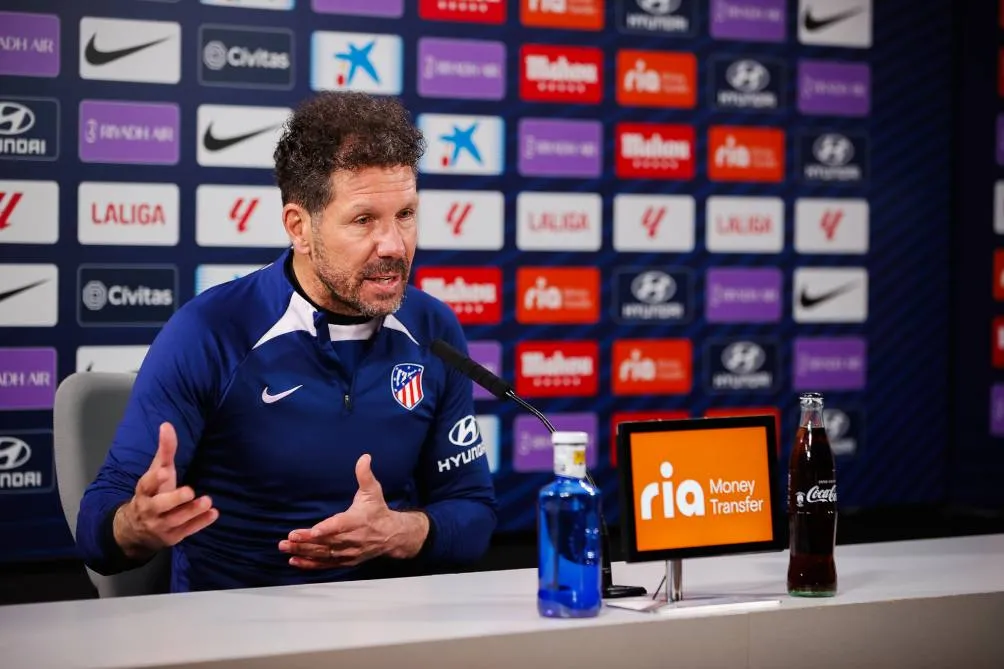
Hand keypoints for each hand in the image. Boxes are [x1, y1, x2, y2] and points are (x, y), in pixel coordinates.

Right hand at [113, 422, 217, 558]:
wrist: (136, 529)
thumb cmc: (152, 493)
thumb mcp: (156, 472)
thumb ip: (164, 451)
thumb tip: (167, 425)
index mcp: (144, 491)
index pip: (146, 485)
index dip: (154, 479)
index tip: (164, 471)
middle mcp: (150, 509)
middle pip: (160, 505)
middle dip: (174, 499)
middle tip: (190, 491)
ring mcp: (161, 525)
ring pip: (176, 520)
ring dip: (192, 511)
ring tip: (208, 501)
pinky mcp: (173, 536)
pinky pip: (187, 531)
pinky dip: (200, 523)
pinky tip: (214, 514)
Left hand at [280, 454, 428, 569]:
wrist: (392, 535)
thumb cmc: (378, 511)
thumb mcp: (373, 491)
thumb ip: (365, 475)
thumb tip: (364, 457)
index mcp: (357, 520)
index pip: (340, 526)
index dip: (327, 529)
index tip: (313, 531)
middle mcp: (352, 539)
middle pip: (326, 542)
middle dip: (306, 542)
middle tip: (287, 539)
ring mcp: (348, 552)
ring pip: (323, 554)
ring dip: (303, 552)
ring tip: (285, 548)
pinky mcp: (345, 561)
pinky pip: (325, 565)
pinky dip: (310, 564)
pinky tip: (294, 560)